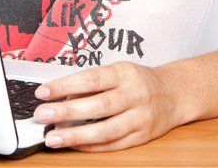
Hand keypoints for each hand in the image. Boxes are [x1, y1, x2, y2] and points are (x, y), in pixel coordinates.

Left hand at [31, 60, 186, 151]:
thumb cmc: (139, 81)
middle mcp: (135, 94)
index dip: (65, 86)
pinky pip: (114, 144)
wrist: (175, 94)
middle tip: (42, 115)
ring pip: (107, 130)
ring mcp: (141, 117)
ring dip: (77, 136)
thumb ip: (92, 83)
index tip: (43, 92)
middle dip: (67, 112)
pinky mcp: (143, 136)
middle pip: (99, 105)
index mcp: (125, 73)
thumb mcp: (118, 71)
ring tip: (53, 138)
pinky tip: (74, 145)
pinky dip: (92, 146)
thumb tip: (60, 95)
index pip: (91, 79)